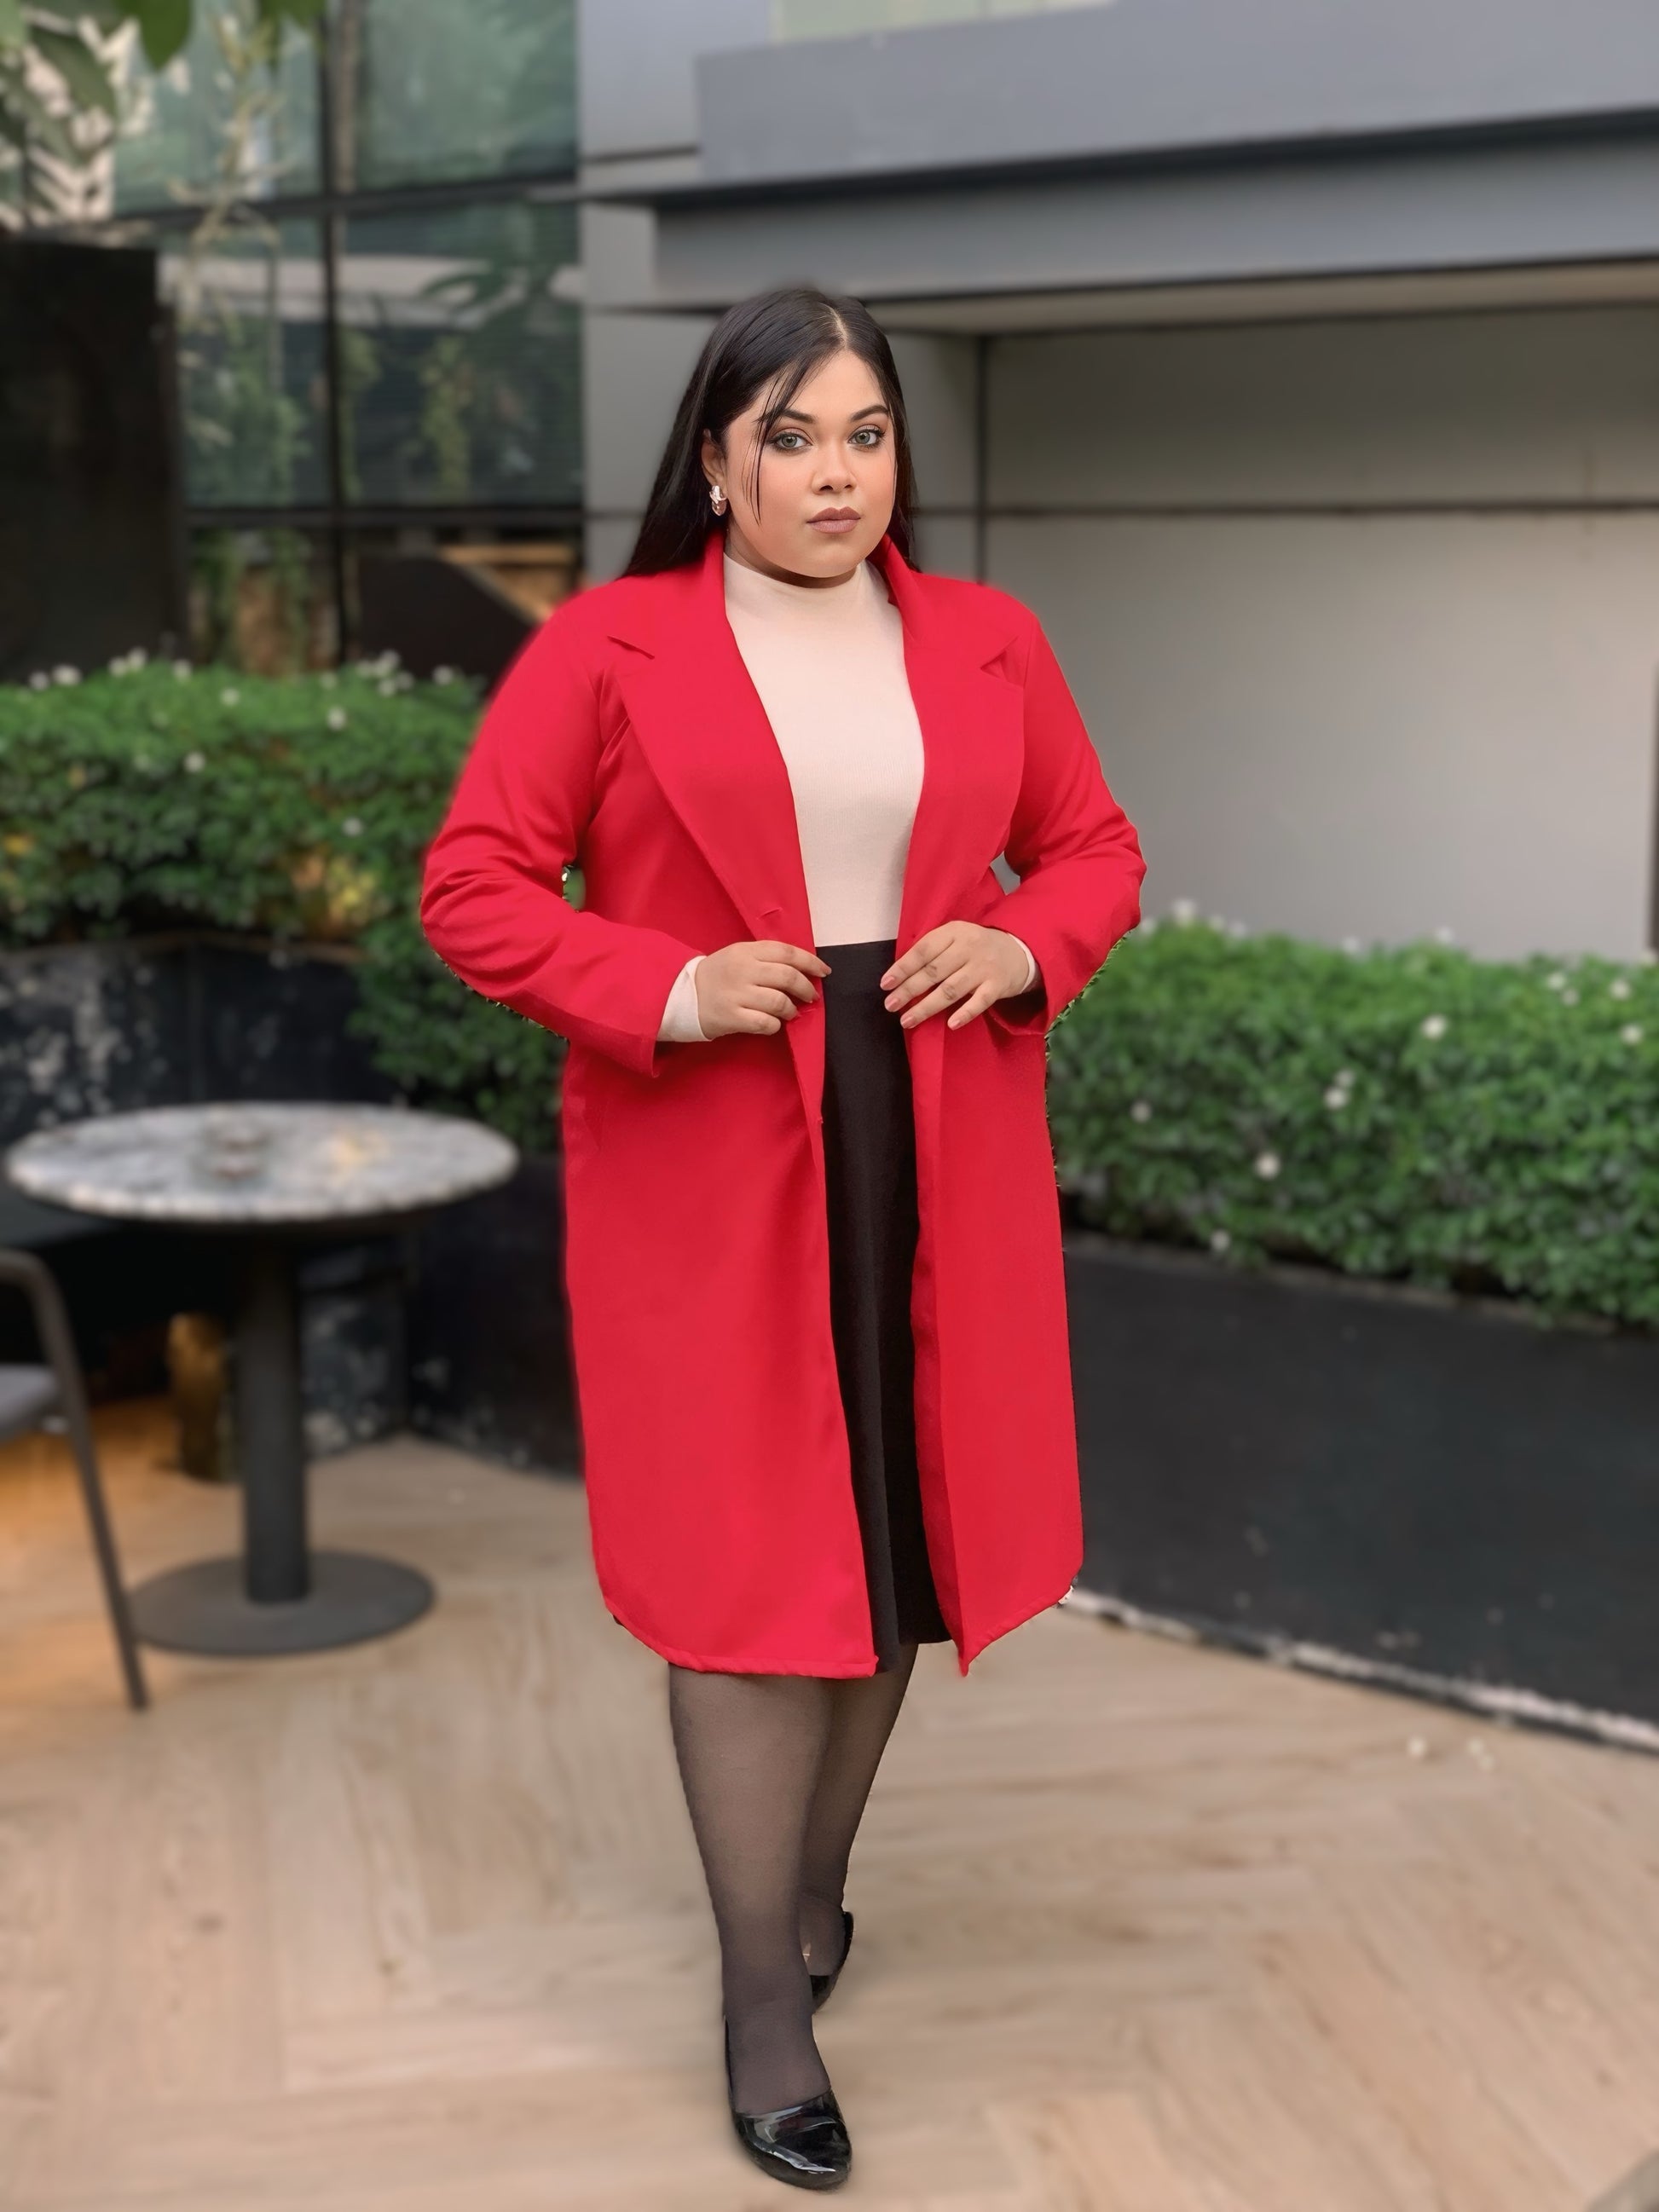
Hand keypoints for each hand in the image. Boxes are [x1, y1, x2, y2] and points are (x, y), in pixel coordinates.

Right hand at [694, 939, 830, 1037]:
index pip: (787, 952)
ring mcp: (736, 994)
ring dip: (791, 1009)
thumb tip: (803, 970)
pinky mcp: (731, 1017)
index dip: (810, 962)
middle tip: (811, 997)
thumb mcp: (739, 956)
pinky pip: (765, 1023)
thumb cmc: (718, 975)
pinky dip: (775, 1025)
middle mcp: (743, 970)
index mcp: (746, 951)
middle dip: (806, 988)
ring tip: (791, 1012)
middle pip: (787, 977)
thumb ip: (767, 958)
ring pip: (779, 1002)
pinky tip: (773, 1024)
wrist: (682, 995)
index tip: (823, 972)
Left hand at [880, 922, 1032, 1029]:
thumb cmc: (976, 947)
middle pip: (933, 972)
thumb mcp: (956, 937)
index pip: (923, 950)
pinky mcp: (997, 986)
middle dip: (909, 990)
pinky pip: (979, 1002)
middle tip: (891, 1005)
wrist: (1019, 951)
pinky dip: (965, 1013)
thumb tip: (901, 974)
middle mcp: (969, 948)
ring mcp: (984, 968)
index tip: (886, 984)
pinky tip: (950, 1024)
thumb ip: (933, 950)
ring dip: (927, 1007)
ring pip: (950, 990)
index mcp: (954, 932)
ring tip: (907, 1020)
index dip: (903, 968)